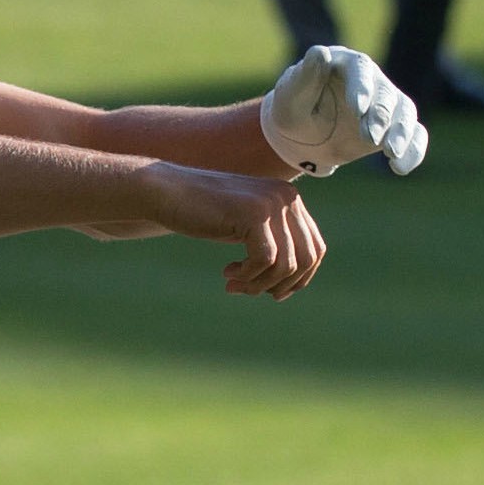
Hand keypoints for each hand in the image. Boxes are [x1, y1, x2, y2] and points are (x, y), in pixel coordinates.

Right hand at [143, 165, 326, 297]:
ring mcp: (272, 203)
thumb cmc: (203, 213)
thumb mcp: (246, 226)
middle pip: (306, 259)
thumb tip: (294, 283)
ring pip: (287, 264)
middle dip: (281, 285)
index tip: (272, 292)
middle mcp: (287, 198)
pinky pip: (265, 260)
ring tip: (234, 285)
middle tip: (250, 291)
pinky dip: (248, 276)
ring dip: (260, 284)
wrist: (168, 191)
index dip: (299, 279)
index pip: (315, 248)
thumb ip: (273, 242)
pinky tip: (227, 273)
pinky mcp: (253, 213)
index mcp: (290, 200)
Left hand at [261, 44, 428, 176]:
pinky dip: (413, 150)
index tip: (358, 109)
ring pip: (405, 112)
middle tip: (370, 137)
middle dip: (380, 116)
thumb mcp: (290, 94)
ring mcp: (385, 104)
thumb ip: (305, 77)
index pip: (360, 69)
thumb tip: (320, 52)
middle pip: (385, 93)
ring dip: (402, 133)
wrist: (302, 135)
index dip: (362, 88)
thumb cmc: (293, 108)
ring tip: (393, 154)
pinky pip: (414, 135)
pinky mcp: (393, 128)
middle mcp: (372, 80)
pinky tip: (401, 167)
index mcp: (346, 64)